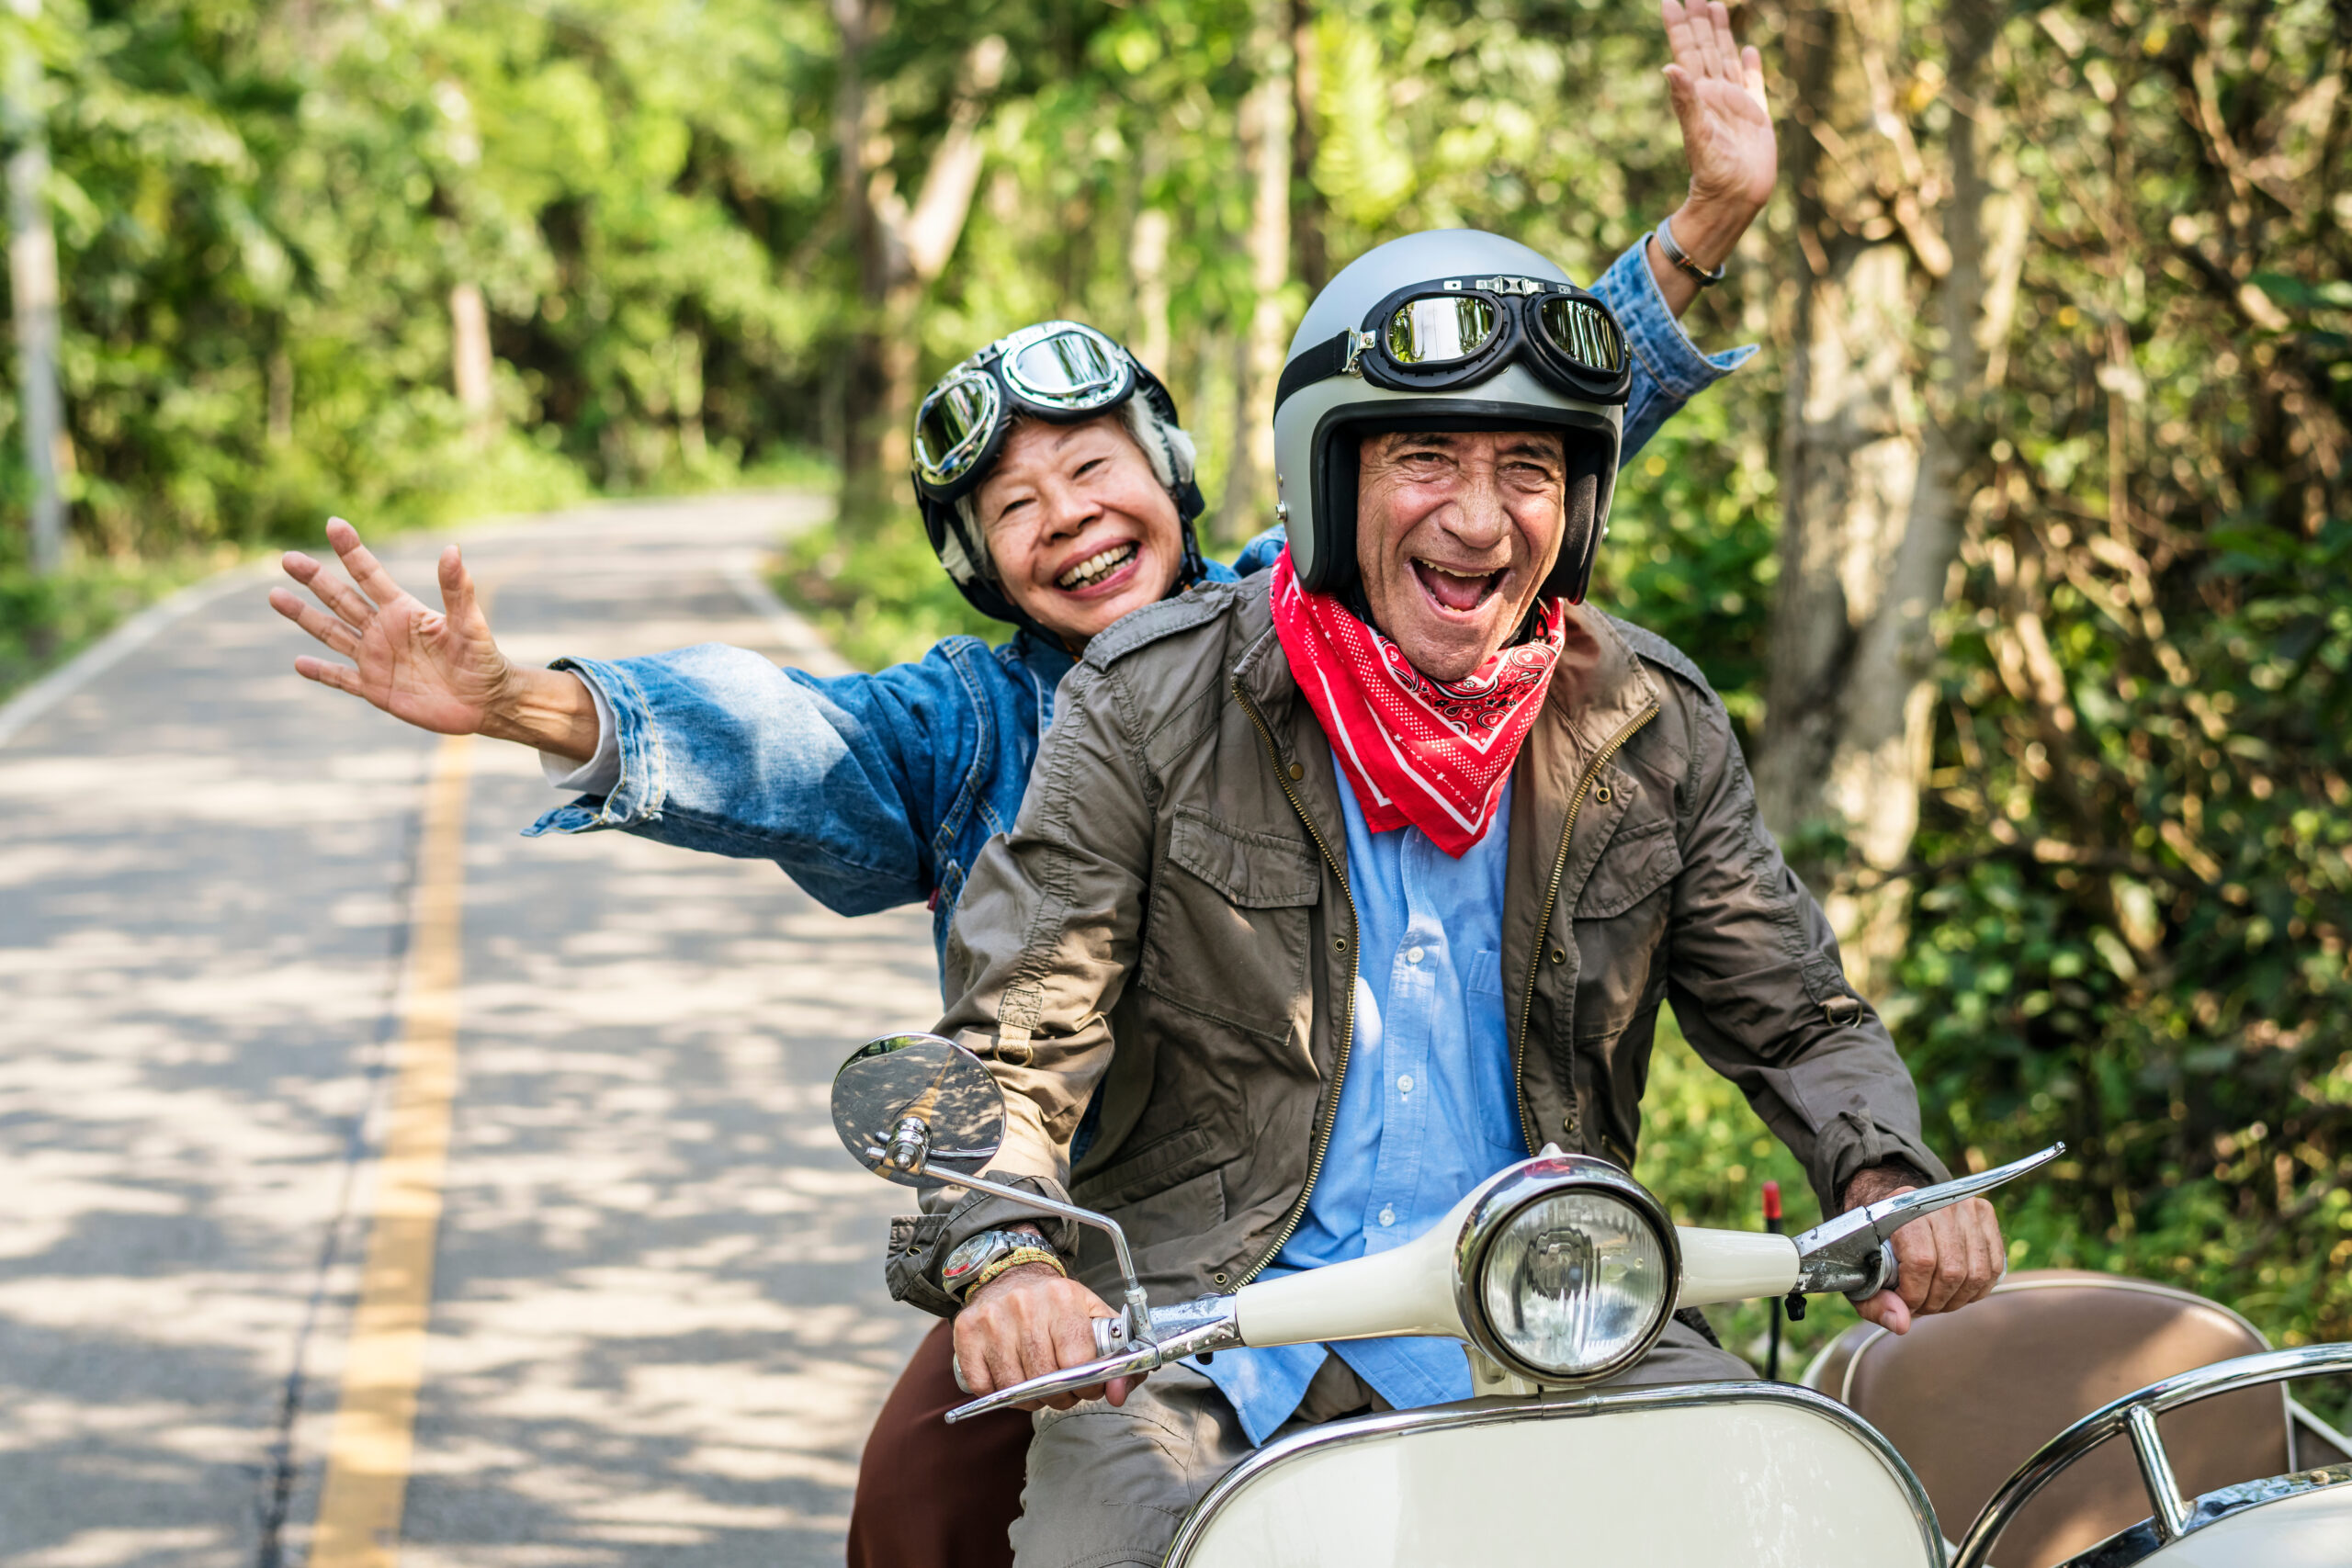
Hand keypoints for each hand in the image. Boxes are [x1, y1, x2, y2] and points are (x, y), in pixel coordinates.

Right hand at [271, 518, 597, 758]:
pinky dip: (321, 672)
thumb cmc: (483, 659)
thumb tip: (452, 548)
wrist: (486, 702)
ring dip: (305, 616)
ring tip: (275, 595)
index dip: (352, 551)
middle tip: (287, 558)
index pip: (371, 575)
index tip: (334, 524)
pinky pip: (342, 679)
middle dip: (315, 579)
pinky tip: (299, 663)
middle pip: (342, 599)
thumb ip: (457, 589)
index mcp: (404, 611)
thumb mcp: (470, 624)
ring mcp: (376, 660)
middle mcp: (384, 631)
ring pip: (333, 634)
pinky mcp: (376, 689)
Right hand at [953, 1264, 1142, 1410]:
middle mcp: (1024, 1305)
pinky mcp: (966, 1332)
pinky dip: (999, 1393)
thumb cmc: (1058, 1304)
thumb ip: (1119, 1358)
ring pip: (1014, 1388)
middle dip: (1060, 1395)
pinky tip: (1011, 1377)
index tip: (1089, 1385)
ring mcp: (991, 1319)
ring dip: (1030, 1399)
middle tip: (1064, 1390)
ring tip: (1039, 1386)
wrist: (1011, 1274)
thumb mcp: (1095, 1318)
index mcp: (1062, 1298)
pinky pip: (983, 1386)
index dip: (1087, 1384)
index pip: (1077, 1362)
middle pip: (1045, 1379)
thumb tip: (1117, 1395)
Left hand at [1661, 1, 1775, 223]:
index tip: (1669, 1)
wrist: (1736, 197)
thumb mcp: (1697, 135)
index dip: (1678, 26)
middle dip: (1699, 20)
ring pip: (1726, 57)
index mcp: (1699, 94)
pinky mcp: (1755, 112)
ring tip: (1715, 6)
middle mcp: (1714, 93)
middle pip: (1705, 47)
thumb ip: (1685, 101)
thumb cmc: (1713, 173)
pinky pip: (1752, 81)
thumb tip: (1668, 67)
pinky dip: (1750, 64)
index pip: (1686, 51)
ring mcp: (1735, 101)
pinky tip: (1747, 49)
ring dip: (1720, 33)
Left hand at [1843, 1165, 2006, 1334]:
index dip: (1915, 1294)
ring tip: (1937, 1300)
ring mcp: (1965, 1206)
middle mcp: (1937, 1203)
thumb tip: (1902, 1324)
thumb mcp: (1861, 1273)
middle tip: (1921, 1306)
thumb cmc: (1874, 1243)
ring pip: (1977, 1273)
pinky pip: (1994, 1267)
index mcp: (1899, 1209)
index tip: (1904, 1303)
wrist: (1891, 1208)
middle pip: (1952, 1271)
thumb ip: (1875, 1302)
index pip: (1921, 1261)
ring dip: (1957, 1299)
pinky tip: (1957, 1291)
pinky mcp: (1984, 1214)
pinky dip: (1977, 1290)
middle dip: (1936, 1302)